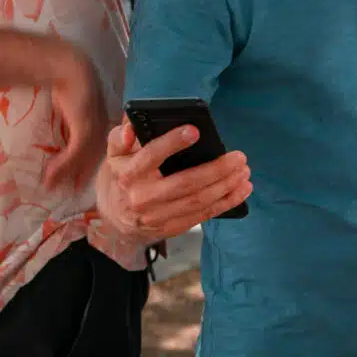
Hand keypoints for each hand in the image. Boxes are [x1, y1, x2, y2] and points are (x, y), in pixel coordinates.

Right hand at [44, 47, 108, 190]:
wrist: (67, 67)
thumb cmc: (67, 80)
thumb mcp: (69, 104)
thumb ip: (68, 119)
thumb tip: (59, 127)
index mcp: (100, 117)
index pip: (97, 145)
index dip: (88, 161)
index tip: (80, 176)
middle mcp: (101, 123)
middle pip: (93, 155)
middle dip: (81, 173)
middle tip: (71, 189)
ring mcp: (95, 126)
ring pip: (83, 157)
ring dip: (67, 174)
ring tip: (52, 186)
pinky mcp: (85, 127)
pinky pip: (74, 152)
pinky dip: (63, 166)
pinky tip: (50, 176)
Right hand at [95, 119, 251, 242]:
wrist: (112, 220)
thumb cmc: (121, 177)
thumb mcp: (115, 154)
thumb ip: (121, 136)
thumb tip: (131, 127)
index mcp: (128, 174)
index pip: (151, 156)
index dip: (172, 142)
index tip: (195, 130)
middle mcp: (142, 198)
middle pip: (185, 184)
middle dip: (216, 170)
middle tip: (239, 157)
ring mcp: (157, 217)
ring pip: (197, 202)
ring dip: (226, 187)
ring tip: (244, 171)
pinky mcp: (171, 229)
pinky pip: (202, 216)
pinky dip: (225, 203)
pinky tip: (242, 190)